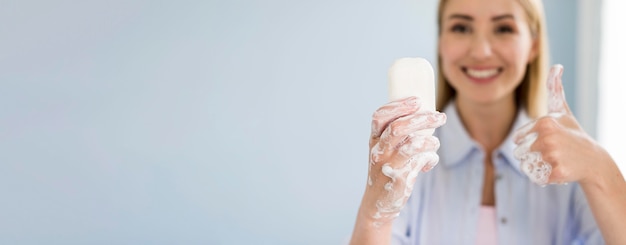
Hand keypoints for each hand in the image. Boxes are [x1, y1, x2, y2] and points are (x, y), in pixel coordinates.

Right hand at [362, 96, 445, 225]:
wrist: (378, 202)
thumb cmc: (386, 169)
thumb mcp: (385, 150)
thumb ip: (398, 134)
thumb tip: (425, 114)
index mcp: (374, 139)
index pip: (380, 117)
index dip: (398, 106)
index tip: (418, 100)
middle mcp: (378, 150)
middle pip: (398, 128)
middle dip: (422, 119)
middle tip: (441, 116)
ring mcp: (388, 164)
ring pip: (412, 145)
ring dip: (430, 141)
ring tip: (435, 143)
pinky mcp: (400, 178)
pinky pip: (421, 161)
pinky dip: (430, 158)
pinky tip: (430, 161)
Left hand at [513, 65, 610, 184]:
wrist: (594, 161)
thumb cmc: (573, 134)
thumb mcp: (563, 112)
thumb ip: (555, 90)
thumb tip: (557, 66)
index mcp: (544, 123)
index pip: (517, 139)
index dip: (527, 142)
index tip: (544, 141)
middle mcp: (547, 138)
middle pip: (518, 153)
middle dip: (530, 156)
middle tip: (550, 153)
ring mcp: (552, 156)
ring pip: (525, 166)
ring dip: (535, 167)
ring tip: (553, 161)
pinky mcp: (556, 173)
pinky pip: (535, 178)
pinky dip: (543, 178)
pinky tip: (556, 171)